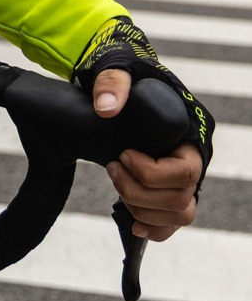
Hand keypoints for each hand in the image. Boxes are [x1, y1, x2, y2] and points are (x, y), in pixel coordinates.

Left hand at [92, 68, 201, 240]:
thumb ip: (112, 82)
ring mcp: (184, 177)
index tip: (123, 155)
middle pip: (179, 199)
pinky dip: (155, 229)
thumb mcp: (118, 71)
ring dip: (143, 210)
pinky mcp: (170, 188)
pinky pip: (174, 222)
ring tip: (117, 184)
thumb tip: (107, 108)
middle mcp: (193, 159)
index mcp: (190, 135)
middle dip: (139, 192)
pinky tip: (132, 225)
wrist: (122, 86)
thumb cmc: (128, 77)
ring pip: (179, 214)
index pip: (185, 172)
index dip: (150, 172)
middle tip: (112, 169)